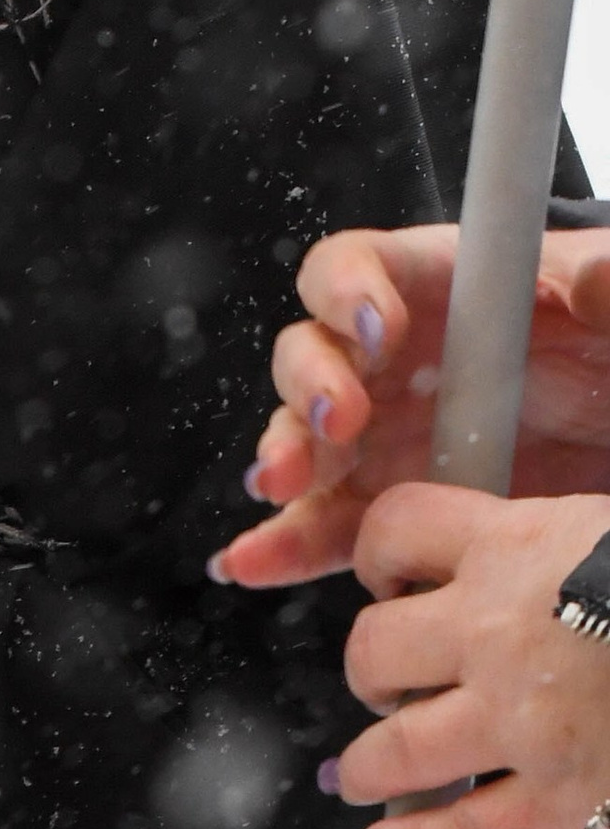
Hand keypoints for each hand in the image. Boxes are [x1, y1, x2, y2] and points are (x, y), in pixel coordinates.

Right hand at [212, 223, 609, 590]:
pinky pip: (331, 524)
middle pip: (315, 350)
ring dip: (287, 456)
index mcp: (445, 291)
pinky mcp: (400, 505)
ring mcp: (393, 434)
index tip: (373, 328)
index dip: (348, 289)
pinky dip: (289, 545)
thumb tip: (595, 275)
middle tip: (337, 421)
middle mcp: (401, 358)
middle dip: (308, 383)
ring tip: (284, 485)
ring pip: (307, 439)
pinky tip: (253, 562)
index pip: (362, 267)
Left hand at [322, 482, 609, 828]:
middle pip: (373, 647)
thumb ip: (563, 540)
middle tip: (387, 682)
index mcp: (517, 547)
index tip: (387, 573)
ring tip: (363, 771)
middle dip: (370, 668)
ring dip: (368, 762)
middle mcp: (498, 632)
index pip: (396, 527)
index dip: (379, 552)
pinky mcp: (566, 804)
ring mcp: (524, 725)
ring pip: (394, 748)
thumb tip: (527, 548)